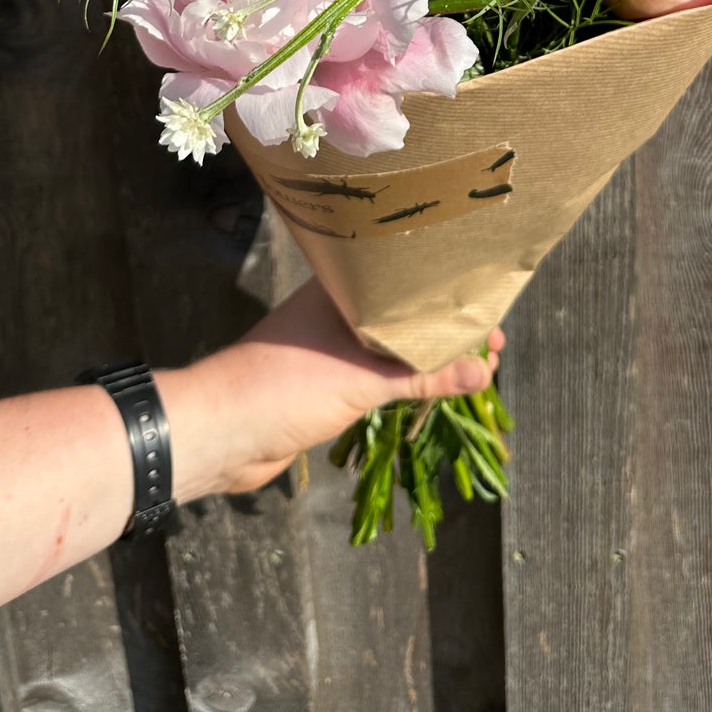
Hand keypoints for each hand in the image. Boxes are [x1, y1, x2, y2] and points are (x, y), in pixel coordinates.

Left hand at [158, 279, 504, 499]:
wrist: (219, 432)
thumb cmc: (285, 384)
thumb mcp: (361, 377)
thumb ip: (422, 374)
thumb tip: (484, 371)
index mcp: (343, 288)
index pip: (409, 280)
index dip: (451, 294)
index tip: (490, 313)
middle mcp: (339, 310)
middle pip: (405, 314)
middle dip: (447, 331)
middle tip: (493, 350)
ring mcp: (331, 347)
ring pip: (392, 347)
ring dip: (429, 359)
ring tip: (473, 372)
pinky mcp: (326, 383)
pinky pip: (377, 376)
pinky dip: (405, 383)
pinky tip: (430, 393)